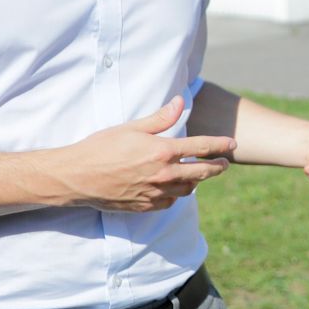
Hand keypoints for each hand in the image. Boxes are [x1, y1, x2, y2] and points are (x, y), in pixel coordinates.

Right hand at [57, 96, 236, 211]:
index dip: (220, 145)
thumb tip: (180, 102)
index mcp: (162, 151)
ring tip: (197, 174)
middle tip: (223, 164)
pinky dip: (175, 195)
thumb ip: (160, 118)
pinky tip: (172, 188)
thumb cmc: (101, 147)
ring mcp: (155, 193)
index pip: (202, 148)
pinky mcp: (145, 206)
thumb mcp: (131, 127)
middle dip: (216, 167)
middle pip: (202, 173)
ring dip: (195, 182)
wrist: (76, 177)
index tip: (232, 144)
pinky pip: (169, 202)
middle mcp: (163, 175)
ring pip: (187, 190)